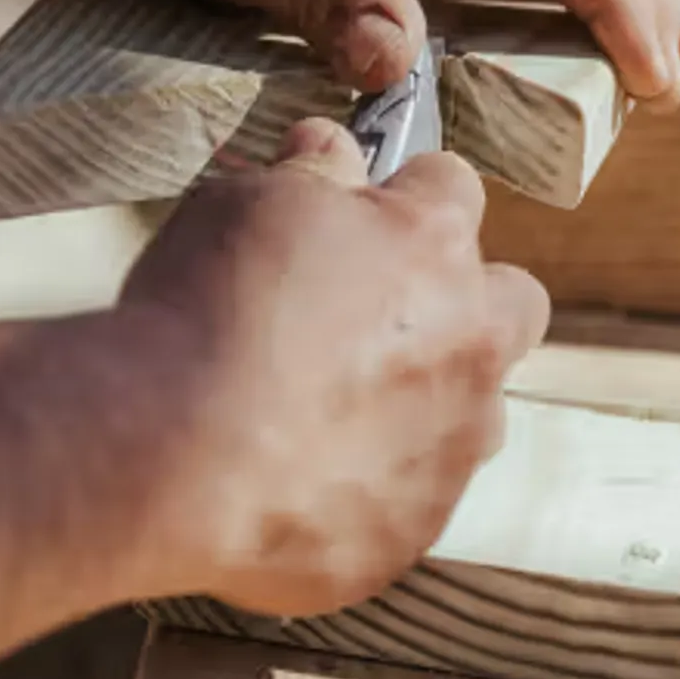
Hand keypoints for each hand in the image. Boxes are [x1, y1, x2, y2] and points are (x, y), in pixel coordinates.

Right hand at [117, 118, 549, 616]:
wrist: (166, 456)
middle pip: (512, 303)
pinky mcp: (410, 532)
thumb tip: (329, 146)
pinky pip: (407, 500)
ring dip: (420, 402)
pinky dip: (365, 487)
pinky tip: (289, 477)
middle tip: (374, 311)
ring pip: (471, 413)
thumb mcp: (245, 201)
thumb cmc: (205, 311)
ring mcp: (450, 448)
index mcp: (434, 246)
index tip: (366, 207)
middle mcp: (469, 344)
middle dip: (465, 299)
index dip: (406, 192)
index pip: (454, 186)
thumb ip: (309, 172)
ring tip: (322, 408)